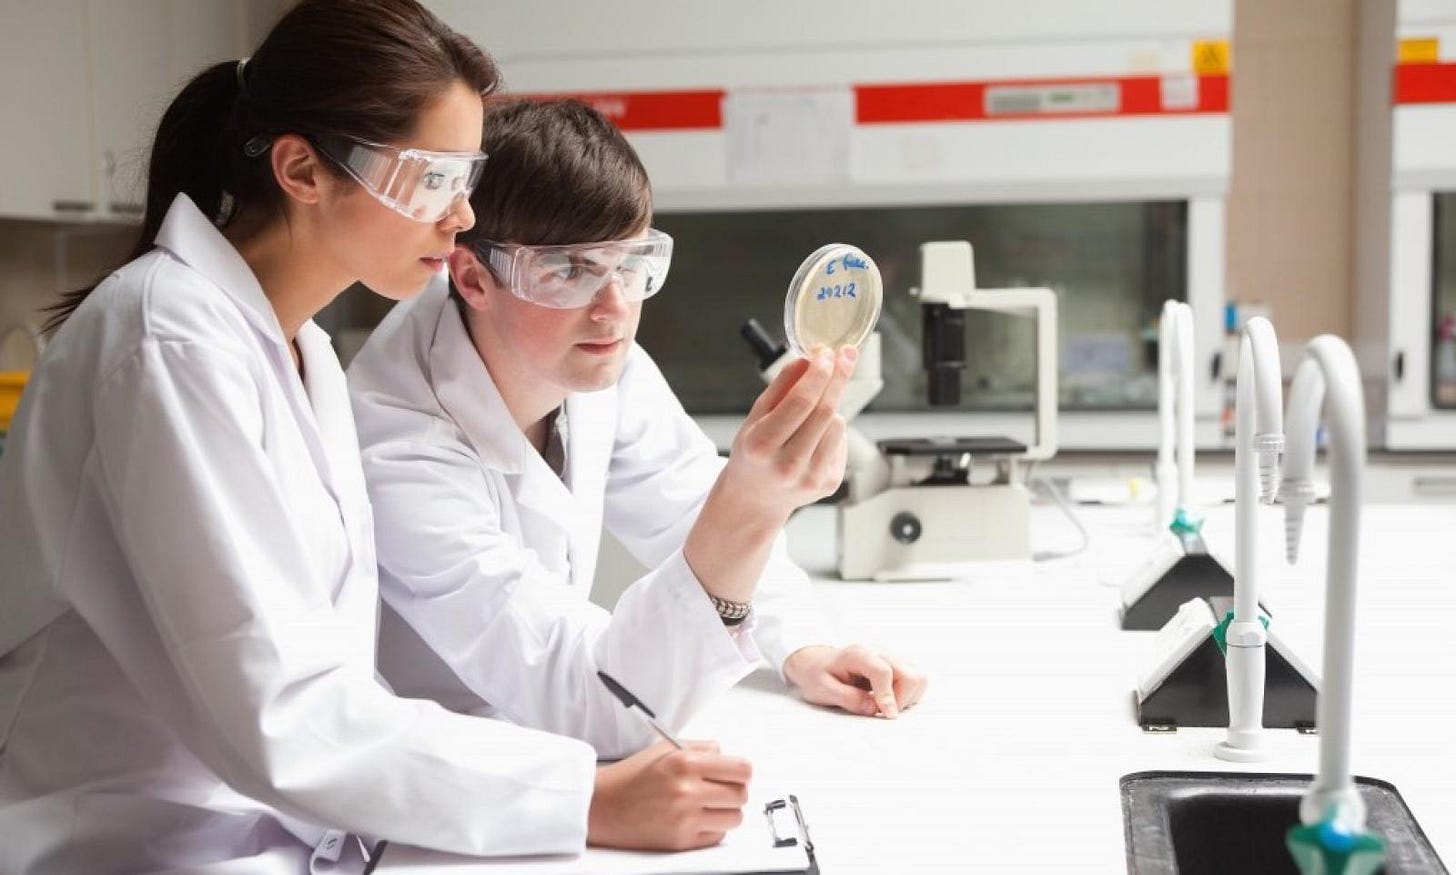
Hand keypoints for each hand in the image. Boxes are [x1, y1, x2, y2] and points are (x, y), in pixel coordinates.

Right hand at [588, 741, 751, 850]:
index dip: (743, 772)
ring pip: (735, 818)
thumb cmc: (632, 777)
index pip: (742, 769)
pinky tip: (697, 819)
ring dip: (727, 811)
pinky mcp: (681, 841)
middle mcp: (688, 790)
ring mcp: (685, 818)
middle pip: (741, 795)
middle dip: (736, 791)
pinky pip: (718, 837)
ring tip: (710, 805)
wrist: (603, 806)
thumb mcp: (665, 749)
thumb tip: (727, 756)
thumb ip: (701, 748)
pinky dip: (713, 828)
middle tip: (723, 789)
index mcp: (686, 762)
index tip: (738, 774)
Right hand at [684, 347, 855, 603]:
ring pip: (837, 425)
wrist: (755, 499)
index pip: (800, 403)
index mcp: (763, 446)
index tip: (828, 353)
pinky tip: (813, 439)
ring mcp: (811, 479)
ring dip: (830, 408)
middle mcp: (787, 466)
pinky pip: (840, 441)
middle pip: (825, 412)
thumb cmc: (753, 453)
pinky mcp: (829, 484)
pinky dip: (831, 431)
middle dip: (837, 378)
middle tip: (845, 355)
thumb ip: (781, 387)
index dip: (818, 375)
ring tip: (811, 414)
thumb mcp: (755, 417)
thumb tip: (808, 359)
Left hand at [782, 644, 927, 718]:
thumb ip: (849, 699)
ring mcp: (890, 658)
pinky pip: (917, 680)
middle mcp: (879, 652)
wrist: (816, 662)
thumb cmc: (817, 675)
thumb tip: (875, 709)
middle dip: (901, 699)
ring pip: (918, 677)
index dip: (888, 696)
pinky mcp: (896, 666)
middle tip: (881, 712)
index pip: (883, 671)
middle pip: (909, 674)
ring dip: (908, 697)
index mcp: (858, 655)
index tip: (886, 715)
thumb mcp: (822, 689)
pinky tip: (890, 701)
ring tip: (886, 706)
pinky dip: (910, 695)